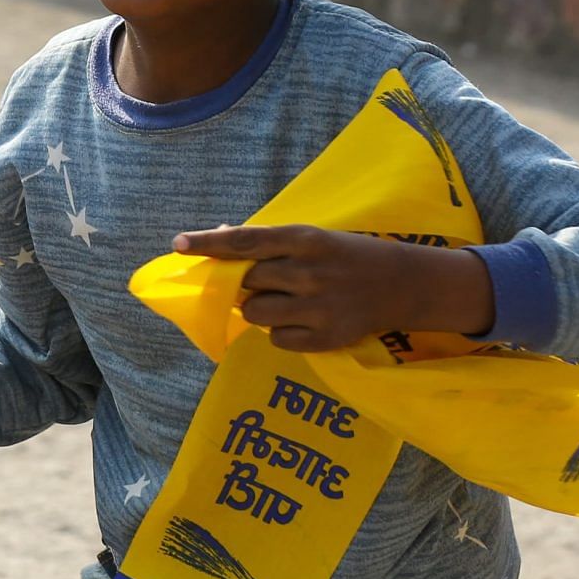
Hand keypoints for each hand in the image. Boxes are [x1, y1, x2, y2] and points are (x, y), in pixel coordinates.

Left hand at [170, 225, 495, 352]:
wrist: (400, 284)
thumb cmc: (344, 256)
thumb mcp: (310, 238)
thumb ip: (266, 241)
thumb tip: (216, 237)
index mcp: (304, 239)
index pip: (245, 241)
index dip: (208, 244)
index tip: (178, 244)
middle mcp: (309, 272)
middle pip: (246, 282)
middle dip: (244, 284)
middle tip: (266, 282)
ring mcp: (318, 307)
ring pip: (255, 314)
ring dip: (259, 309)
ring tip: (285, 301)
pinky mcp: (326, 338)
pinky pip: (277, 340)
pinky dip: (281, 332)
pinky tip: (303, 320)